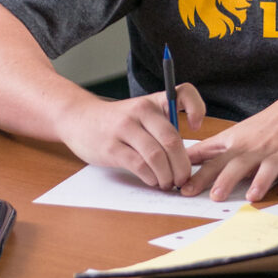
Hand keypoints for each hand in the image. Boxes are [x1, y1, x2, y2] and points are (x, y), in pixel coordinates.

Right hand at [57, 84, 204, 189]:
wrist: (79, 118)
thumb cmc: (116, 120)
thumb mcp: (140, 112)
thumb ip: (162, 126)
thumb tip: (185, 158)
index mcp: (153, 102)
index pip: (184, 94)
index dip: (197, 109)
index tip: (197, 126)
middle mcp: (141, 111)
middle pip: (172, 140)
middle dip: (182, 165)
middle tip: (183, 178)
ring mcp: (125, 129)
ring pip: (157, 156)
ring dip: (167, 175)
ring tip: (168, 183)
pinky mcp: (112, 147)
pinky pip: (140, 165)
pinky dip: (151, 177)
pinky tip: (153, 180)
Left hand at [182, 90, 277, 201]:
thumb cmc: (262, 129)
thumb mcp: (233, 135)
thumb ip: (208, 151)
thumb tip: (181, 160)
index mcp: (239, 146)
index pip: (216, 162)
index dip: (200, 176)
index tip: (185, 190)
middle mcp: (258, 150)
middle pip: (240, 164)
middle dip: (227, 179)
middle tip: (216, 196)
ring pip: (270, 167)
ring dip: (260, 181)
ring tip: (251, 196)